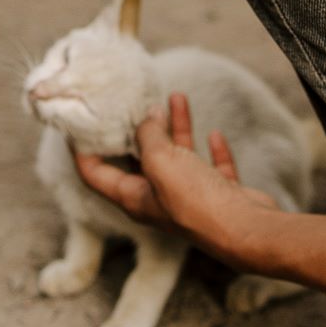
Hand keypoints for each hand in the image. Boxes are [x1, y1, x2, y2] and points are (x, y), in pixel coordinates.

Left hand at [74, 93, 284, 265]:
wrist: (246, 229)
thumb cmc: (196, 202)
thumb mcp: (161, 162)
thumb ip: (149, 136)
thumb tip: (146, 117)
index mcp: (133, 197)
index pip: (95, 174)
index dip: (82, 150)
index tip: (79, 123)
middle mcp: (158, 199)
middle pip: (139, 160)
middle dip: (136, 130)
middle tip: (132, 101)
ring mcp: (190, 198)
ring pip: (178, 157)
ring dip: (176, 128)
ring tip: (175, 97)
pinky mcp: (218, 195)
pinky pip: (211, 167)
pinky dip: (211, 149)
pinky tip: (214, 133)